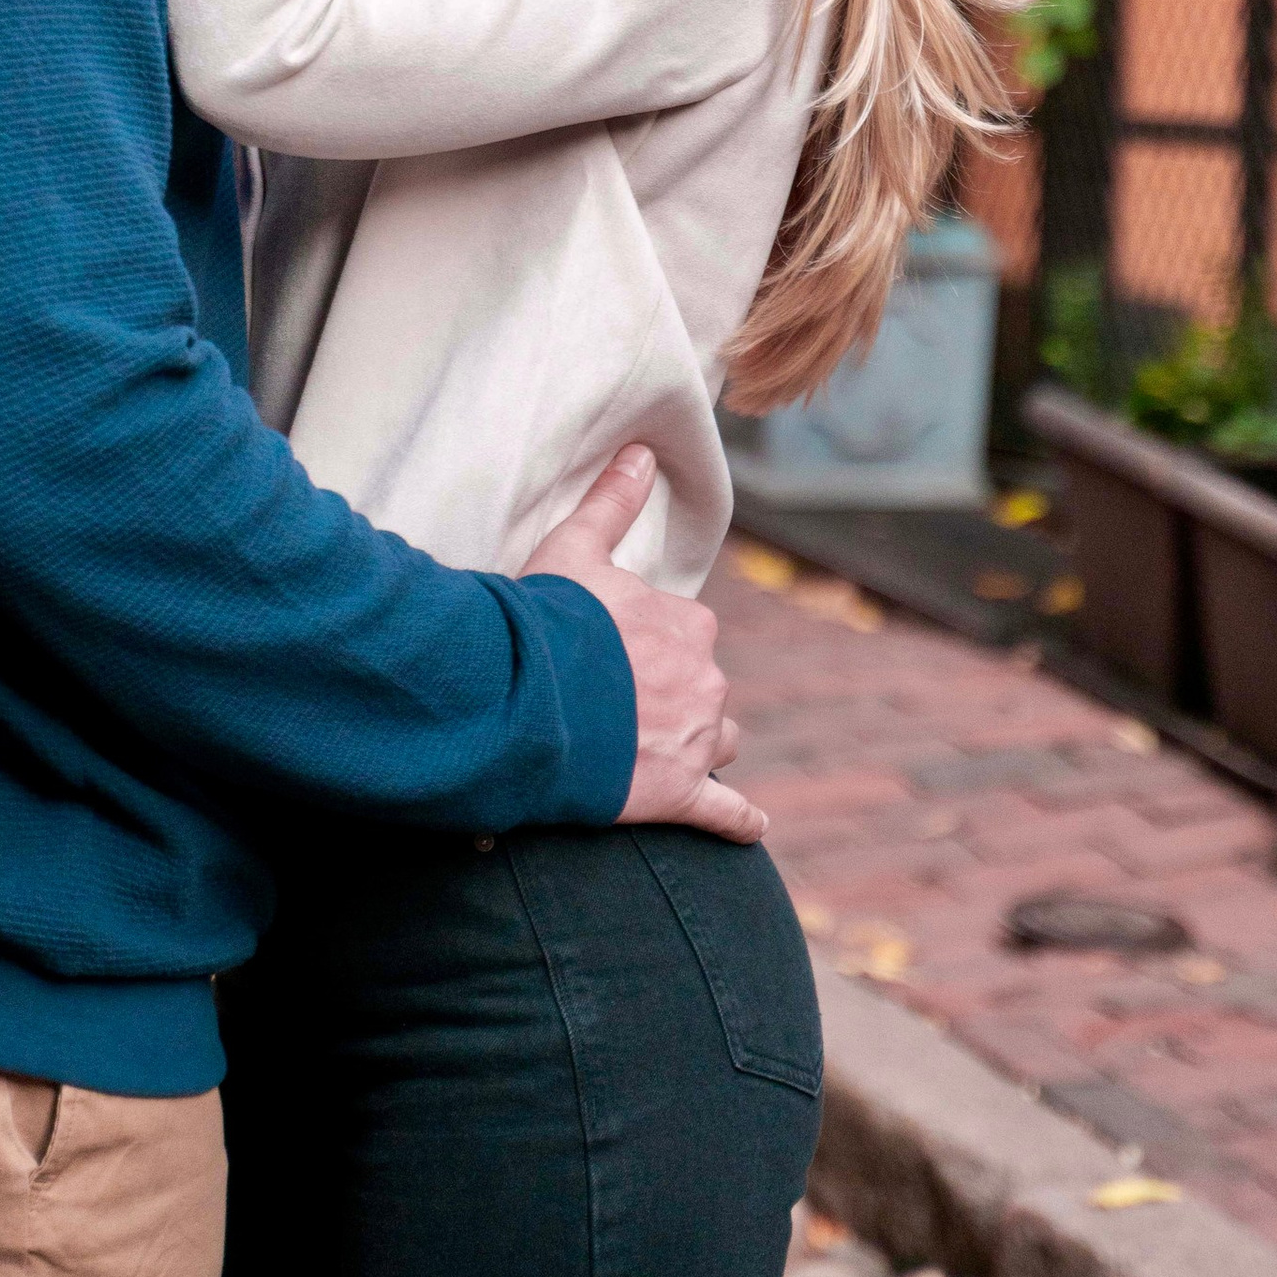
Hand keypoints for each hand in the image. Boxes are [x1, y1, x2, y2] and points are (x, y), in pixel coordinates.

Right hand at [521, 448, 767, 844]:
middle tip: (618, 703)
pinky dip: (740, 819)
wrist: (525, 702)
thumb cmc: (545, 621)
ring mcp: (696, 741)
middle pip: (703, 688)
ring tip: (660, 751)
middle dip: (673, 695)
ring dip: (699, 744)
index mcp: (688, 624)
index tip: (609, 652)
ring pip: (719, 742)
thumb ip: (611, 501)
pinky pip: (726, 811)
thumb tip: (641, 450)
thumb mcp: (573, 549)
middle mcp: (706, 680)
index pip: (684, 633)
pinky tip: (751, 825)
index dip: (646, 644)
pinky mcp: (680, 795)